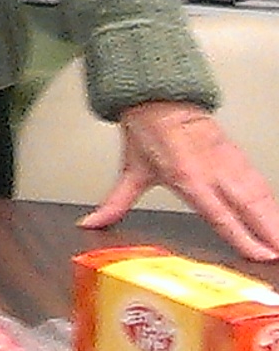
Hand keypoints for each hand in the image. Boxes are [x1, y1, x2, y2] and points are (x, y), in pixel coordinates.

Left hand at [83, 100, 278, 261]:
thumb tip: (90, 223)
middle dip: (271, 233)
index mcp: (186, 177)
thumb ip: (115, 203)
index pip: (219, 215)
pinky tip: (278, 219)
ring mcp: (228, 162)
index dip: (242, 236)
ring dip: (276, 220)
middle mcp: (212, 171)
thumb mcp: (130, 170)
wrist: (159, 95)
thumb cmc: (147, 132)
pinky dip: (273, 202)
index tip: (262, 255)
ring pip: (260, 195)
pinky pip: (260, 182)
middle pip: (249, 208)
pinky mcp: (238, 155)